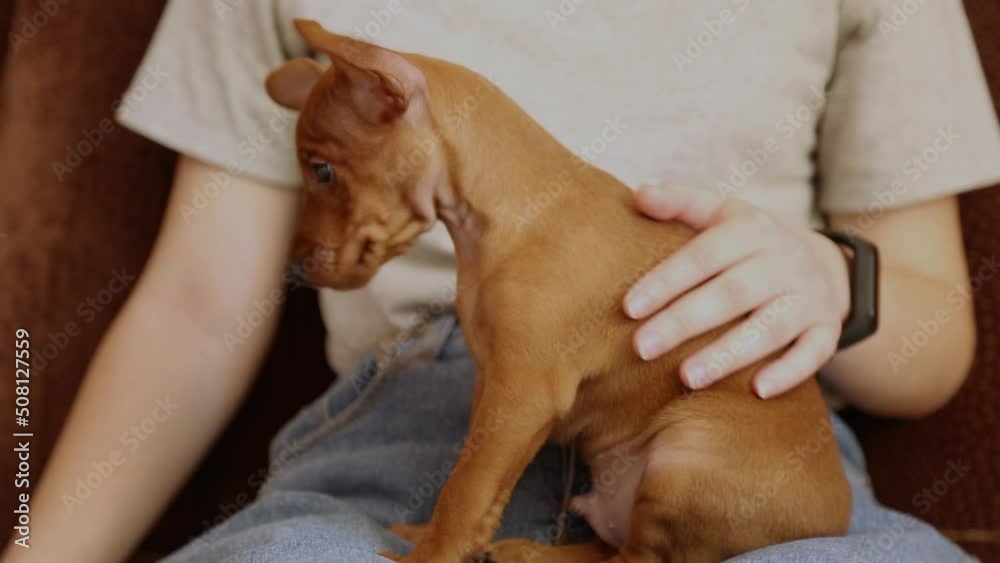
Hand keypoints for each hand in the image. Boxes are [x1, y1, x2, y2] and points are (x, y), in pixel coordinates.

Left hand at [624, 185, 850, 397]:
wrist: (828, 265)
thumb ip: (682, 203)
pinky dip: (790, 372)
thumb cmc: (754, 244)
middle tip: (641, 347)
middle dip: (685, 322)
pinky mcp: (827, 330)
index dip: (667, 281)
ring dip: (729, 353)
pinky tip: (758, 391)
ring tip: (687, 377)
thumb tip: (640, 195)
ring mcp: (809, 297)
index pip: (704, 255)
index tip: (629, 308)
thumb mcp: (724, 214)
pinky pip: (814, 352)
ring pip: (770, 327)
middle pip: (732, 293)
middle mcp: (784, 262)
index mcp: (752, 230)